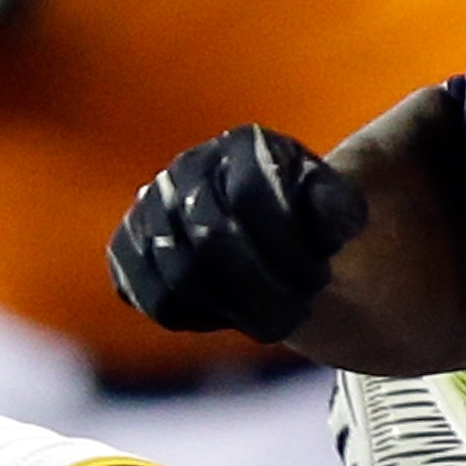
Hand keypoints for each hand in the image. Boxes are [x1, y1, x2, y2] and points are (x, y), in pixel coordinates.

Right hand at [111, 124, 363, 341]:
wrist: (262, 231)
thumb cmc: (306, 218)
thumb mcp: (337, 206)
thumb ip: (339, 207)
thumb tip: (329, 223)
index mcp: (243, 146)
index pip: (250, 198)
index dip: (288, 251)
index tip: (321, 277)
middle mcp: (186, 169)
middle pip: (212, 241)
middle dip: (266, 291)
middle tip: (300, 312)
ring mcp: (149, 208)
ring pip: (181, 277)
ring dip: (237, 310)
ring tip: (273, 319)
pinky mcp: (127, 252)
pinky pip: (153, 298)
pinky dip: (199, 317)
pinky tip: (230, 314)